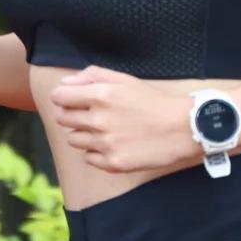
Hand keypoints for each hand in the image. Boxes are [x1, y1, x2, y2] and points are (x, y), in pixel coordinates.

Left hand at [49, 65, 193, 173]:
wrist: (182, 128)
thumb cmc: (153, 101)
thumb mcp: (124, 79)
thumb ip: (91, 76)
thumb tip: (65, 83)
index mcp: (100, 95)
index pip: (59, 96)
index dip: (63, 97)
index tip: (72, 100)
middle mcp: (98, 120)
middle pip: (63, 118)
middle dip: (72, 115)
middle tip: (92, 115)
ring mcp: (104, 144)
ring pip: (73, 140)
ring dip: (84, 134)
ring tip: (105, 130)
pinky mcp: (112, 163)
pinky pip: (88, 158)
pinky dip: (96, 152)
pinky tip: (113, 144)